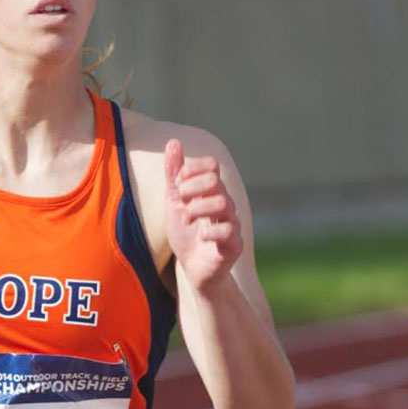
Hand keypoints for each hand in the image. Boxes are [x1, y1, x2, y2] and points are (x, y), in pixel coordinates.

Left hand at [163, 138, 242, 293]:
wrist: (192, 267)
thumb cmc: (185, 231)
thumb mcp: (174, 200)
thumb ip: (174, 174)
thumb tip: (174, 141)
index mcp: (212, 191)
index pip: (211, 165)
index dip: (192, 170)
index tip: (178, 185)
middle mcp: (226, 203)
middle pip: (215, 181)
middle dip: (191, 189)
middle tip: (181, 203)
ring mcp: (233, 223)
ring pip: (223, 202)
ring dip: (197, 209)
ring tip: (187, 220)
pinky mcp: (234, 245)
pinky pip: (228, 231)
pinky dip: (208, 231)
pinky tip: (200, 236)